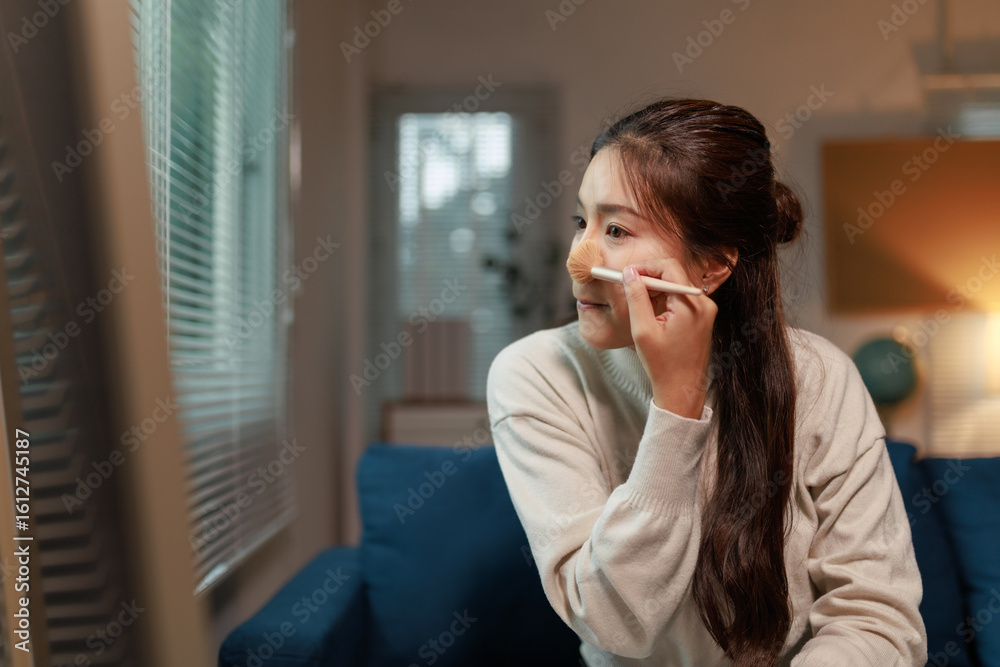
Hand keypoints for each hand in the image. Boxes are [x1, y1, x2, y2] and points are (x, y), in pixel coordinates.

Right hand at [622, 261, 716, 418]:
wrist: (682, 389)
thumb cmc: (662, 365)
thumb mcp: (643, 330)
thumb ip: (636, 298)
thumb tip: (630, 273)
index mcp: (690, 305)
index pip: (668, 268)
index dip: (645, 266)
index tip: (626, 274)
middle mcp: (703, 303)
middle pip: (674, 274)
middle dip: (649, 276)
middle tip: (627, 284)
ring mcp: (706, 310)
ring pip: (676, 285)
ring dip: (656, 288)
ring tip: (638, 301)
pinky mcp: (703, 316)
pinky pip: (681, 297)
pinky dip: (665, 298)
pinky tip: (652, 311)